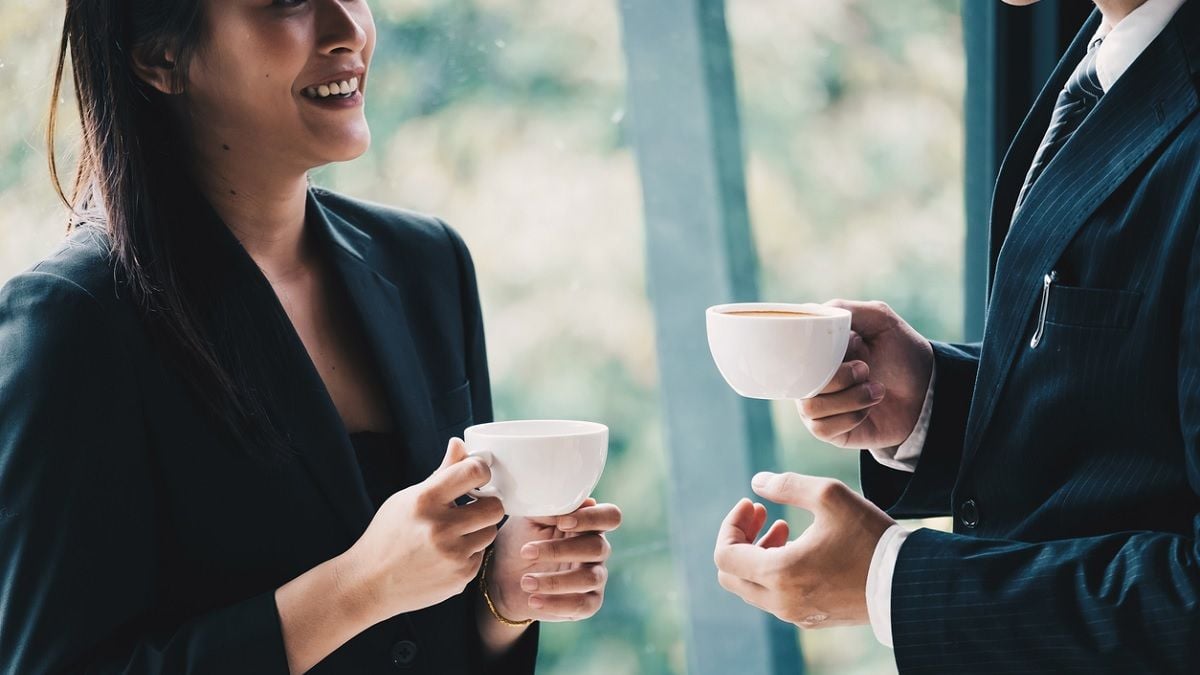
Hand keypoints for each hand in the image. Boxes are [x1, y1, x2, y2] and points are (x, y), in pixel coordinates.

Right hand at [339, 438, 504, 625]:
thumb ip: (441, 472)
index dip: (480, 471)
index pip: (473, 472)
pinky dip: (469, 552)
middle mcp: (440, 528)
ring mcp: (452, 555)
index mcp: (425, 500)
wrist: (370, 583)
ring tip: (455, 532)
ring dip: (478, 529)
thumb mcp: (408, 498)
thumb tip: (459, 443)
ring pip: (491, 532)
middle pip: (495, 507)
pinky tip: (446, 554)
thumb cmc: (388, 535)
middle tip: (474, 506)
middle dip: (487, 504)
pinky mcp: (460, 577)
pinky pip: (481, 555)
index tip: (477, 476)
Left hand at [486, 498, 621, 621]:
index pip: (610, 516)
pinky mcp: (589, 603)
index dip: (592, 519)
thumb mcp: (529, 521)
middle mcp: (597, 549)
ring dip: (555, 581)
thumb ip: (548, 511)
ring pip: (590, 578)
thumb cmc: (522, 541)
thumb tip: (568, 509)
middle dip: (561, 550)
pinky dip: (557, 603)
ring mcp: (595, 576)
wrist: (506, 577)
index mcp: (588, 524)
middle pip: (598, 548)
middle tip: (526, 551)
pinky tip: (534, 600)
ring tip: (526, 582)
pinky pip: (582, 605)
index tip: (562, 523)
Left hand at [713, 472, 894, 627]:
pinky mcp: (811, 619)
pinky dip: (775, 572)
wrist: (909, 583)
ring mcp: (795, 614)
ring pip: (752, 587)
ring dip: (758, 554)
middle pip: (731, 575)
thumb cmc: (870, 538)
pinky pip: (775, 598)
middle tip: (763, 514)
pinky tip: (800, 548)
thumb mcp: (829, 496)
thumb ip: (787, 485)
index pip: (724, 555)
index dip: (731, 525)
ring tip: (783, 527)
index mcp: (779, 574)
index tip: (752, 504)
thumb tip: (756, 482)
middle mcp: (781, 601)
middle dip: (740, 540)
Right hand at [798, 300, 932, 448]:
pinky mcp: (830, 431)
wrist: (927, 391)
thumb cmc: (902, 352)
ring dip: (849, 399)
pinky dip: (849, 418)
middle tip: (866, 369)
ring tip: (876, 390)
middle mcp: (813, 378)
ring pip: (810, 408)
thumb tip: (812, 312)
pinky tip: (868, 411)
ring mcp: (820, 405)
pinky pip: (822, 429)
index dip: (815, 354)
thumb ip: (846, 310)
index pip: (794, 354)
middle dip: (839, 377)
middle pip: (801, 383)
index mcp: (818, 352)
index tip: (850, 347)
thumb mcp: (880, 319)